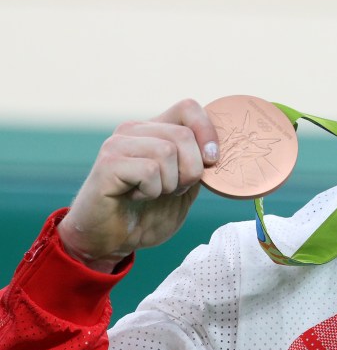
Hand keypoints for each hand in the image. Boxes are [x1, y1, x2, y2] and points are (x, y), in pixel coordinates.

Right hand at [57, 99, 218, 272]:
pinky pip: (149, 170)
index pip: (188, 108)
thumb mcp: (184, 186)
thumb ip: (199, 164)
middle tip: (174, 189)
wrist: (111, 242)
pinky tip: (135, 197)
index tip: (212, 160)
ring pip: (168, 151)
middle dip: (191, 170)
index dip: (206, 132)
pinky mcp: (107, 163)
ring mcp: (117, 144)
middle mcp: (134, 130)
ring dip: (170, 183)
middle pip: (184, 134)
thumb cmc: (147, 213)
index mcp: (154, 129)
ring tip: (152, 193)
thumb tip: (216, 150)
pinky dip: (152, 191)